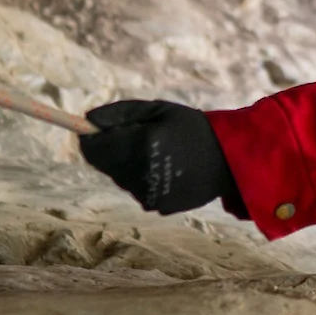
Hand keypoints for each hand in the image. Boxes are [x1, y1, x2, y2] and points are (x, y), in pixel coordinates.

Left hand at [78, 100, 245, 216]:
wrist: (228, 160)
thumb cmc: (191, 127)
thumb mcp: (157, 109)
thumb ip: (120, 113)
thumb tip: (86, 119)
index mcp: (142, 143)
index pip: (94, 148)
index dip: (89, 138)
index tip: (90, 131)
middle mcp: (142, 172)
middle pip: (104, 164)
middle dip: (112, 150)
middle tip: (135, 138)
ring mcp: (149, 192)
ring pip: (120, 177)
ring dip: (127, 165)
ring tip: (157, 153)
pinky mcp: (156, 205)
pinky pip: (136, 189)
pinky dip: (142, 178)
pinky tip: (165, 169)